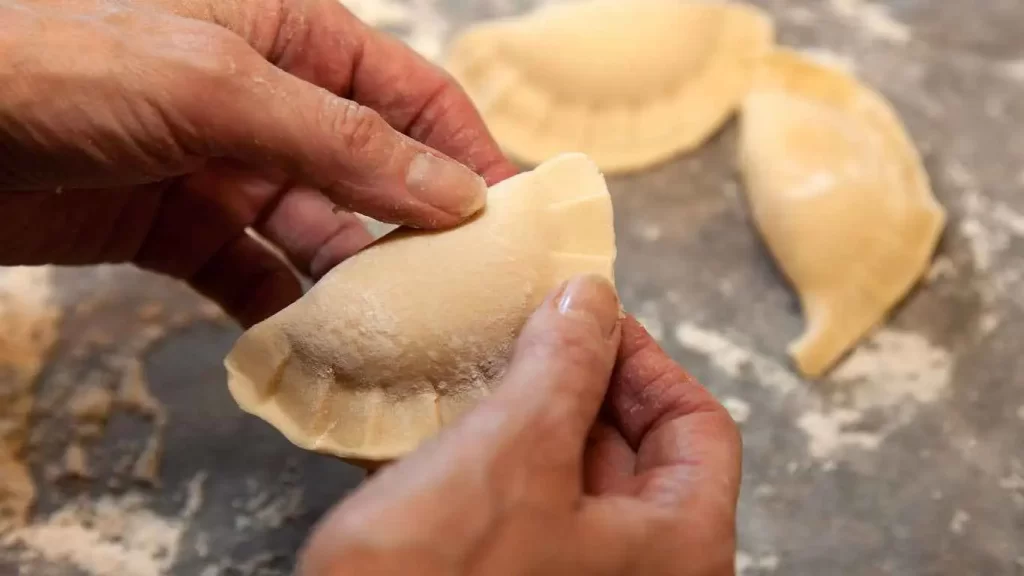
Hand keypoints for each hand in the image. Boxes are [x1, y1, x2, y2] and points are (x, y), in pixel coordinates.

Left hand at [0, 0, 516, 325]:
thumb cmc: (60, 65)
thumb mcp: (220, 88)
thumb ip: (342, 141)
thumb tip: (452, 189)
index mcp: (289, 35)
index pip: (407, 94)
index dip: (464, 150)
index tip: (509, 214)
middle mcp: (268, 103)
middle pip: (373, 172)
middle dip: (418, 228)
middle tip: (466, 289)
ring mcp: (228, 169)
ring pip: (320, 233)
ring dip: (356, 281)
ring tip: (399, 330)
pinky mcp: (184, 230)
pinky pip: (256, 275)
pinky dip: (286, 312)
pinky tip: (316, 345)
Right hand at [299, 276, 742, 575]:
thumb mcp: (515, 449)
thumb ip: (565, 364)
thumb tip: (590, 300)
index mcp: (679, 551)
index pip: (699, 429)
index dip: (646, 362)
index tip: (589, 322)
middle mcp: (643, 575)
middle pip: (640, 453)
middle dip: (584, 385)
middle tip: (532, 336)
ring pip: (578, 481)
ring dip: (535, 420)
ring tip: (486, 373)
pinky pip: (530, 513)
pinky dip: (501, 464)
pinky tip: (452, 430)